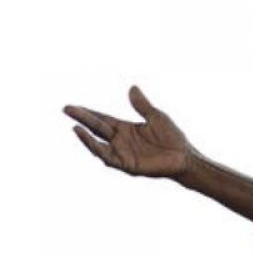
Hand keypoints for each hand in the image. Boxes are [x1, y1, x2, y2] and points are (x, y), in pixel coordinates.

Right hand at [64, 87, 191, 177]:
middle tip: (66, 109)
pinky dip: (98, 150)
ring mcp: (122, 153)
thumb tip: (132, 87)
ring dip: (86, 137)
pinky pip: (108, 158)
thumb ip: (142, 105)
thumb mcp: (156, 117)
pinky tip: (92, 141)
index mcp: (125, 129)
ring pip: (98, 145)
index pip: (102, 119)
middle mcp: (120, 141)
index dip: (88, 113)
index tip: (72, 106)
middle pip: (96, 128)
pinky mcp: (127, 165)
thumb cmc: (173, 138)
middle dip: (82, 119)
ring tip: (76, 126)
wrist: (185, 157)